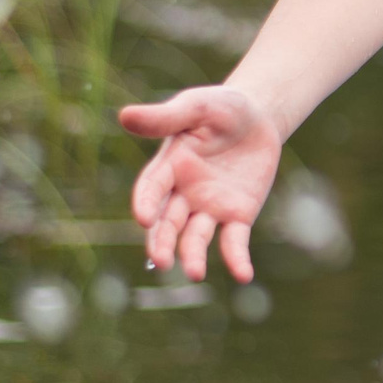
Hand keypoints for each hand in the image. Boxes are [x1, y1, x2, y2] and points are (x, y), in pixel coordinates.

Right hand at [118, 86, 281, 282]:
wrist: (258, 117)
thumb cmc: (221, 108)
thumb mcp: (197, 107)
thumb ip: (166, 117)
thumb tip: (125, 116)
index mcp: (168, 167)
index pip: (152, 190)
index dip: (147, 203)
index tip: (144, 218)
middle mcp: (183, 193)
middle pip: (167, 223)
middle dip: (162, 242)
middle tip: (162, 261)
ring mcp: (209, 207)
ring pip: (196, 237)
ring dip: (193, 256)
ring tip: (194, 274)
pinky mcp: (237, 215)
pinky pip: (234, 241)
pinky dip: (237, 258)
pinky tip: (243, 275)